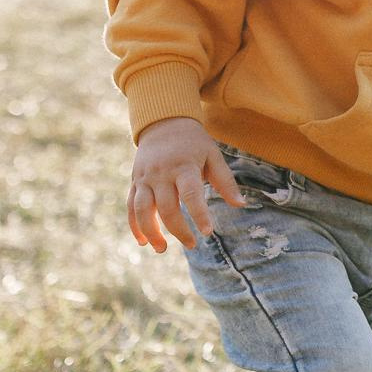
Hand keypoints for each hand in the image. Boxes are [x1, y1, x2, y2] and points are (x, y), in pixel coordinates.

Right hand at [129, 117, 245, 252]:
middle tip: (192, 245)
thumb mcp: (213, 155)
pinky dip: (134, 225)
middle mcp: (161, 173)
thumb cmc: (194, 142)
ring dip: (151, 232)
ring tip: (162, 249)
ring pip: (142, 210)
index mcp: (183, 166)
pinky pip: (130, 206)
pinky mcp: (135, 181)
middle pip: (166, 207)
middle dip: (178, 230)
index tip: (208, 232)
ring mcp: (145, 178)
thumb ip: (225, 181)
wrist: (163, 122)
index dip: (199, 214)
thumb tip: (241, 205)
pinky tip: (143, 242)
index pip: (191, 194)